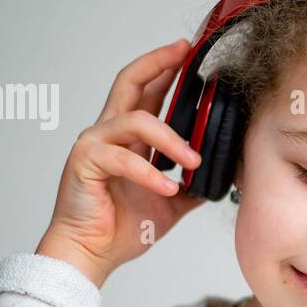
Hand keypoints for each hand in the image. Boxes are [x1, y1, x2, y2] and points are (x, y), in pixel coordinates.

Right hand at [36, 38, 204, 286]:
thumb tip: (222, 176)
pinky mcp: (84, 164)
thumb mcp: (170, 202)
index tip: (187, 52)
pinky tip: (168, 189)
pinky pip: (123, 159)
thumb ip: (191, 184)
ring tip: (194, 161)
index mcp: (127, 138)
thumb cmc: (121, 227)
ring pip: (135, 121)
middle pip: (129, 82)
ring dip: (171, 139)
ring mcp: (94, 145)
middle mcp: (108, 133)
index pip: (145, 90)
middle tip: (185, 54)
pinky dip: (150, 173)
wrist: (92, 254)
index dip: (164, 68)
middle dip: (159, 64)